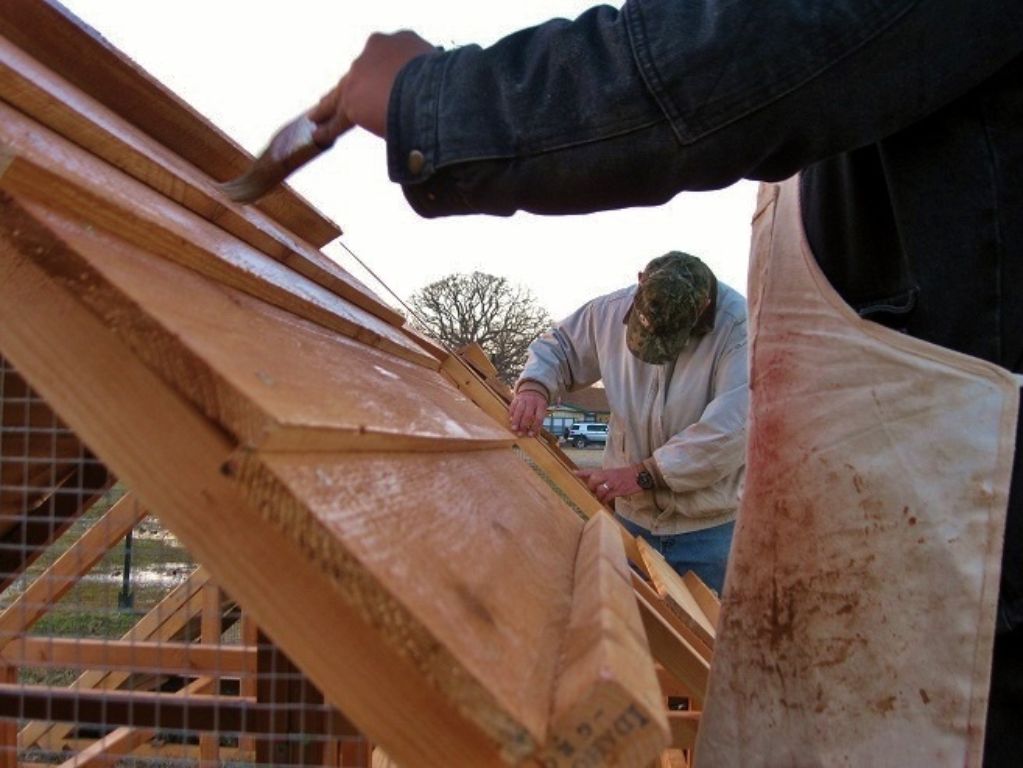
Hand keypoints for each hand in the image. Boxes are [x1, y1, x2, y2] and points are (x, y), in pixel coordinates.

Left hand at [310, 30, 436, 142]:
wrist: (435, 89)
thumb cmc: (449, 83)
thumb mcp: (442, 72)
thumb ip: (431, 81)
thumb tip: (440, 97)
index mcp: (401, 41)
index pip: (385, 58)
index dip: (383, 74)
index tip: (385, 84)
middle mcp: (376, 50)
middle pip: (359, 73)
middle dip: (351, 87)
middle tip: (339, 96)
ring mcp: (360, 73)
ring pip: (341, 93)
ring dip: (329, 106)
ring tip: (318, 115)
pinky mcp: (352, 101)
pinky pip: (338, 118)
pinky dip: (329, 127)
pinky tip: (319, 133)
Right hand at [508, 390, 547, 436]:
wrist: (533, 389)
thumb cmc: (538, 404)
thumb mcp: (542, 409)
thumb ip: (539, 420)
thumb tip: (535, 434)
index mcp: (541, 405)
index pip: (539, 418)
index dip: (535, 427)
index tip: (530, 435)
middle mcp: (533, 402)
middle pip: (528, 415)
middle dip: (523, 425)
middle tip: (520, 433)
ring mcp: (524, 399)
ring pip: (519, 411)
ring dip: (516, 420)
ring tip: (514, 428)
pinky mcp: (517, 398)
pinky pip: (513, 406)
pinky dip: (511, 413)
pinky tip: (511, 420)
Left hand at [576, 464, 644, 504]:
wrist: (639, 475)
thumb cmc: (626, 475)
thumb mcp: (614, 473)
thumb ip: (604, 477)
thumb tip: (595, 484)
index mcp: (606, 471)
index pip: (591, 471)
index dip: (582, 472)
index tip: (573, 473)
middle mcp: (608, 476)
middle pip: (594, 479)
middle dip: (590, 487)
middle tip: (591, 492)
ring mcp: (613, 483)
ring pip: (600, 489)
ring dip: (598, 495)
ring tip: (598, 498)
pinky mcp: (619, 490)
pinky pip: (608, 496)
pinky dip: (604, 501)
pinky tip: (603, 503)